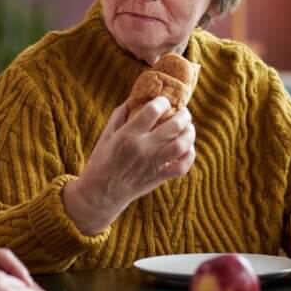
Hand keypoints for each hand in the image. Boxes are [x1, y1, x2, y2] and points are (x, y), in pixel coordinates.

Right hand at [63, 97, 195, 234]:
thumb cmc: (101, 161)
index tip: (164, 101)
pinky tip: (188, 148)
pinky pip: (182, 167)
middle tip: (183, 112)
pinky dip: (189, 156)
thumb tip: (135, 98)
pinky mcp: (159, 177)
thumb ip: (120, 114)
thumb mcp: (106, 135)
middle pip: (173, 126)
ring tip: (189, 127)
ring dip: (190, 133)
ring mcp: (153, 164)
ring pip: (181, 145)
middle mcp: (143, 149)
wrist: (101, 193)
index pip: (152, 111)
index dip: (162, 102)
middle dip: (183, 115)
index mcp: (127, 135)